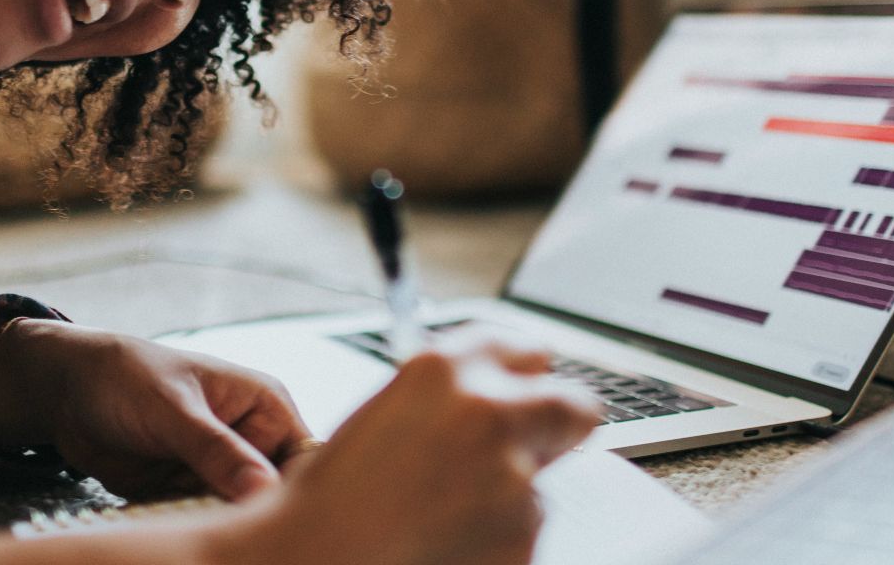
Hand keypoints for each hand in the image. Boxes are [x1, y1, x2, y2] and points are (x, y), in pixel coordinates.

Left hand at [0, 319, 313, 500]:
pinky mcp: (186, 494)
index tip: (271, 521)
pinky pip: (201, 523)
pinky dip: (187, 529)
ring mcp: (217, 471)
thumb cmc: (127, 377)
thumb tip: (264, 492)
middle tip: (224, 527)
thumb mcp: (174, 411)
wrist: (66, 391)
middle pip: (271, 495)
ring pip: (236, 515)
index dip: (294, 492)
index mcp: (264, 408)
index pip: (302, 459)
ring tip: (185, 511)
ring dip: (216, 525)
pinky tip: (170, 521)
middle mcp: (249, 441)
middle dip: (250, 515)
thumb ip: (218, 451)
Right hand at [216, 328, 602, 564]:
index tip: (524, 390)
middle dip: (559, 426)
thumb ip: (453, 392)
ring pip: (542, 482)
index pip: (526, 350)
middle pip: (573, 406)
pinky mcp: (524, 534)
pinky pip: (526, 530)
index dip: (525, 378)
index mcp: (446, 369)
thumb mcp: (391, 410)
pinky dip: (497, 537)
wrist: (320, 555)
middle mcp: (488, 412)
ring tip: (441, 514)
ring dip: (510, 494)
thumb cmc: (335, 495)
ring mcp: (514, 476)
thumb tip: (501, 393)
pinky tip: (446, 539)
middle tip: (533, 446)